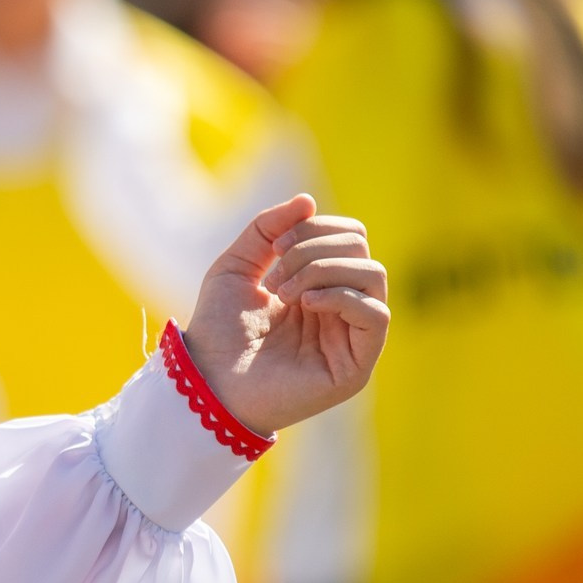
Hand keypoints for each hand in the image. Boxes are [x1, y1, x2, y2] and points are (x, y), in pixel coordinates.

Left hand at [185, 194, 388, 434]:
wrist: (205, 382)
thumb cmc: (218, 331)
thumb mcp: (237, 265)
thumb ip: (267, 229)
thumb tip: (308, 200)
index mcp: (320, 287)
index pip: (350, 238)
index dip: (317, 228)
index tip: (276, 245)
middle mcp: (342, 311)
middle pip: (362, 251)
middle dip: (314, 249)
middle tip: (275, 275)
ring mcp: (351, 339)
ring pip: (373, 277)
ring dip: (324, 270)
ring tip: (284, 292)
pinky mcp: (355, 367)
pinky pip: (377, 315)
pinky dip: (342, 297)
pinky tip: (306, 304)